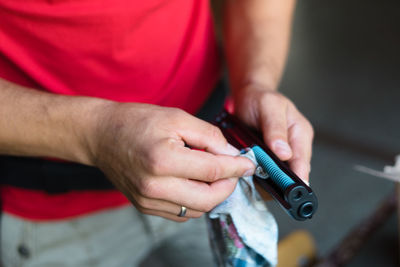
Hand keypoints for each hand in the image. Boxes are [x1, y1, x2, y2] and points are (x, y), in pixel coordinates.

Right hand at [87, 103, 254, 221]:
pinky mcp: (145, 207)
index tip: (249, 164)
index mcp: (162, 160)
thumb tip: (232, 154)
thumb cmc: (137, 121)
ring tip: (214, 176)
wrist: (101, 135)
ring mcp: (147, 200)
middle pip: (208, 199)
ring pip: (196, 210)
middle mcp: (154, 186)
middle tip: (234, 171)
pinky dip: (196, 202)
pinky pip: (181, 213)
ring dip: (213, 195)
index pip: (212, 171)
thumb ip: (209, 136)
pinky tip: (196, 184)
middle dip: (228, 186)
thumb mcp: (177, 117)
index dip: (236, 167)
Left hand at [234, 85, 313, 183]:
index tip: (289, 191)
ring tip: (255, 184)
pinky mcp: (270, 156)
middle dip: (280, 182)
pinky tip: (251, 179)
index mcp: (300, 133)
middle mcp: (294, 145)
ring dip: (268, 181)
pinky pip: (268, 171)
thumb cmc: (260, 98)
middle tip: (266, 191)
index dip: (296, 178)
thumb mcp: (268, 106)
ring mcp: (282, 152)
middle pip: (292, 172)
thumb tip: (284, 153)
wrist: (249, 95)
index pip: (302, 161)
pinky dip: (260, 176)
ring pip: (279, 174)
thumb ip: (275, 128)